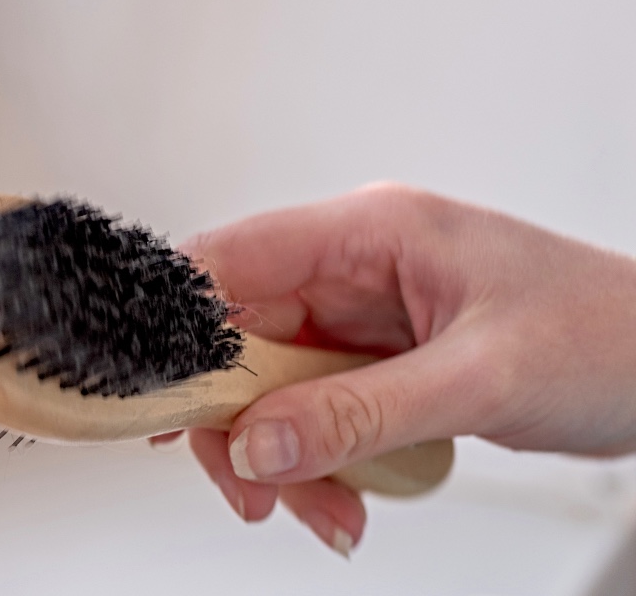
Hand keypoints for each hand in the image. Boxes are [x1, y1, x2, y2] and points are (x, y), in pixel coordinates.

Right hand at [166, 183, 635, 554]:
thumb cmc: (614, 337)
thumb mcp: (482, 380)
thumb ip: (360, 412)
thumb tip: (258, 442)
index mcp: (371, 230)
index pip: (229, 261)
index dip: (175, 329)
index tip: (154, 402)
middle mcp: (358, 266)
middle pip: (239, 338)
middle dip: (238, 423)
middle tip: (253, 492)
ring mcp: (369, 315)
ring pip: (273, 384)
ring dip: (283, 456)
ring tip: (327, 512)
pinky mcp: (385, 361)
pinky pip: (317, 410)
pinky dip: (320, 461)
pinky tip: (349, 498)